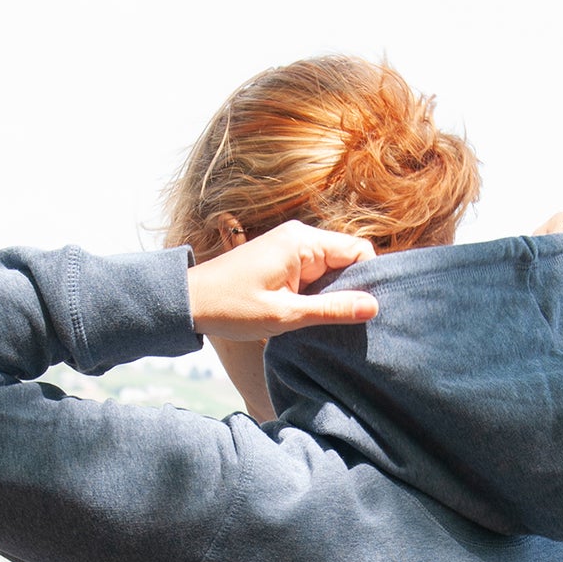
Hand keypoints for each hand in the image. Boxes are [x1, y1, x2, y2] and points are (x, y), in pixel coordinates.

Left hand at [186, 221, 379, 341]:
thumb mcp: (285, 314)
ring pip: (331, 269)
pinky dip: (318, 295)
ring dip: (334, 295)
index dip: (370, 279)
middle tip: (353, 323)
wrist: (189, 302)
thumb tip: (373, 307)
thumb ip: (331, 310)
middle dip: (353, 289)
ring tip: (332, 324)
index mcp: (302, 242)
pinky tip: (314, 317)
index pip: (359, 251)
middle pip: (347, 259)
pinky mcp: (282, 262)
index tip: (369, 310)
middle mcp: (299, 237)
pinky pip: (314, 275)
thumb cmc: (230, 307)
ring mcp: (290, 248)